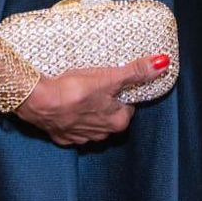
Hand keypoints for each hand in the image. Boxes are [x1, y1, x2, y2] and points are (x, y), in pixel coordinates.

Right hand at [15, 55, 170, 146]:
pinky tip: (65, 105)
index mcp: (116, 123)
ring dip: (88, 111)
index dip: (123, 94)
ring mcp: (78, 137)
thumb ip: (137, 71)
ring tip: (81, 92)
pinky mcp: (59, 136)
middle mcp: (100, 135)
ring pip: (91, 123)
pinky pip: (70, 127)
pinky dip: (69, 117)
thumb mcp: (111, 77)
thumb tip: (163, 63)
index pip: (128, 108)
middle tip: (98, 84)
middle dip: (106, 103)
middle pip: (110, 117)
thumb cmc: (76, 90)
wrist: (38, 101)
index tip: (116, 82)